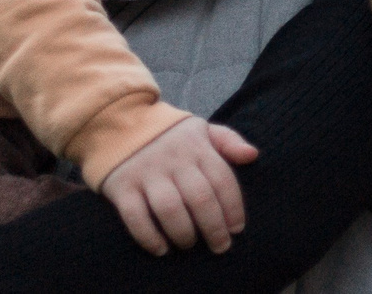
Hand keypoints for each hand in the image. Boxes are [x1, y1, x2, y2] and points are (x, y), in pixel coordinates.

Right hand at [96, 116, 256, 255]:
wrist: (118, 121)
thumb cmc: (169, 135)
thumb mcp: (201, 130)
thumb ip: (229, 141)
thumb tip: (253, 155)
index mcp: (196, 146)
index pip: (222, 179)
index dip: (233, 207)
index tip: (237, 229)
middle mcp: (173, 159)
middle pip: (200, 198)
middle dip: (214, 228)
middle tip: (220, 246)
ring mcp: (146, 172)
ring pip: (170, 209)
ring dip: (184, 234)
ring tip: (189, 244)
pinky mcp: (122, 186)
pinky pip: (136, 217)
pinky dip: (149, 237)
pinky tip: (161, 249)